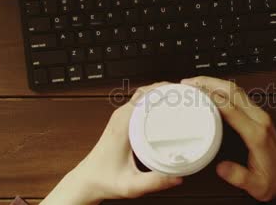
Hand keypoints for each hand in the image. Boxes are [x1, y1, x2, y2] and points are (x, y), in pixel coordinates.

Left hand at [41, 82, 182, 204]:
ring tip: (180, 98)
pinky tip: (166, 108)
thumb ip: (154, 182)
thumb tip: (177, 177)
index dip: (164, 89)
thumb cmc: (104, 179)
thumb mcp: (131, 185)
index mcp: (122, 125)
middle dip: (167, 89)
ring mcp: (120, 118)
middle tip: (187, 95)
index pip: (144, 95)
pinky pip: (140, 103)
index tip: (180, 91)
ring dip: (161, 93)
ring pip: (143, 95)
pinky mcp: (122, 122)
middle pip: (146, 91)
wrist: (88, 181)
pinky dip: (154, 101)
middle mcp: (121, 117)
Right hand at [181, 76, 275, 201]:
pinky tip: (212, 91)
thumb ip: (238, 176)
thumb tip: (221, 168)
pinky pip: (240, 96)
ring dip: (216, 83)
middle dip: (209, 82)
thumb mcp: (256, 185)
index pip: (231, 108)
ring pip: (237, 90)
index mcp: (257, 134)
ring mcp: (261, 115)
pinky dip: (223, 90)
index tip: (195, 93)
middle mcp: (260, 119)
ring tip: (196, 83)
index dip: (211, 98)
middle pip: (233, 91)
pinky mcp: (259, 116)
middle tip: (190, 82)